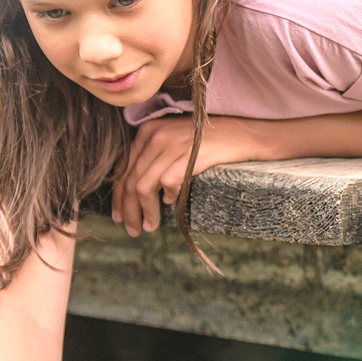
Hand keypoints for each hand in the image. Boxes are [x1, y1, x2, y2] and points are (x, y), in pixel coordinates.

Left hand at [111, 116, 260, 235]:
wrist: (243, 135)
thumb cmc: (208, 142)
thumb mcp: (173, 141)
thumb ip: (152, 157)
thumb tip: (133, 187)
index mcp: (148, 130)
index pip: (123, 169)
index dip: (118, 197)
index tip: (119, 216)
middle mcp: (156, 134)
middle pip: (129, 180)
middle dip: (128, 210)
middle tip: (132, 229)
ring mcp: (172, 144)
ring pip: (143, 186)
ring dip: (144, 211)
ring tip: (149, 227)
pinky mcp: (189, 155)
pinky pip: (167, 183)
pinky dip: (166, 197)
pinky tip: (170, 204)